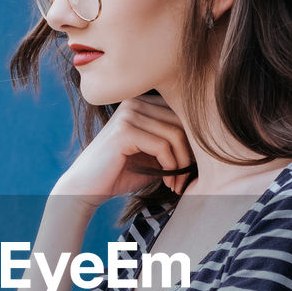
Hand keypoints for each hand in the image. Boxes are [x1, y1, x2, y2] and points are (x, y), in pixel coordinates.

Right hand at [53, 93, 193, 208]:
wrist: (84, 188)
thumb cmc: (119, 174)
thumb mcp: (152, 155)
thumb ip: (172, 143)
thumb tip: (207, 142)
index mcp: (141, 103)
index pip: (181, 115)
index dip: (190, 143)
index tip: (187, 171)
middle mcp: (134, 102)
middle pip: (181, 122)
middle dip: (189, 154)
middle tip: (184, 180)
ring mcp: (128, 114)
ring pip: (175, 134)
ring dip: (181, 164)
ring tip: (176, 183)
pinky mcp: (124, 130)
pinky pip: (162, 145)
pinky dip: (170, 166)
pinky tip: (166, 181)